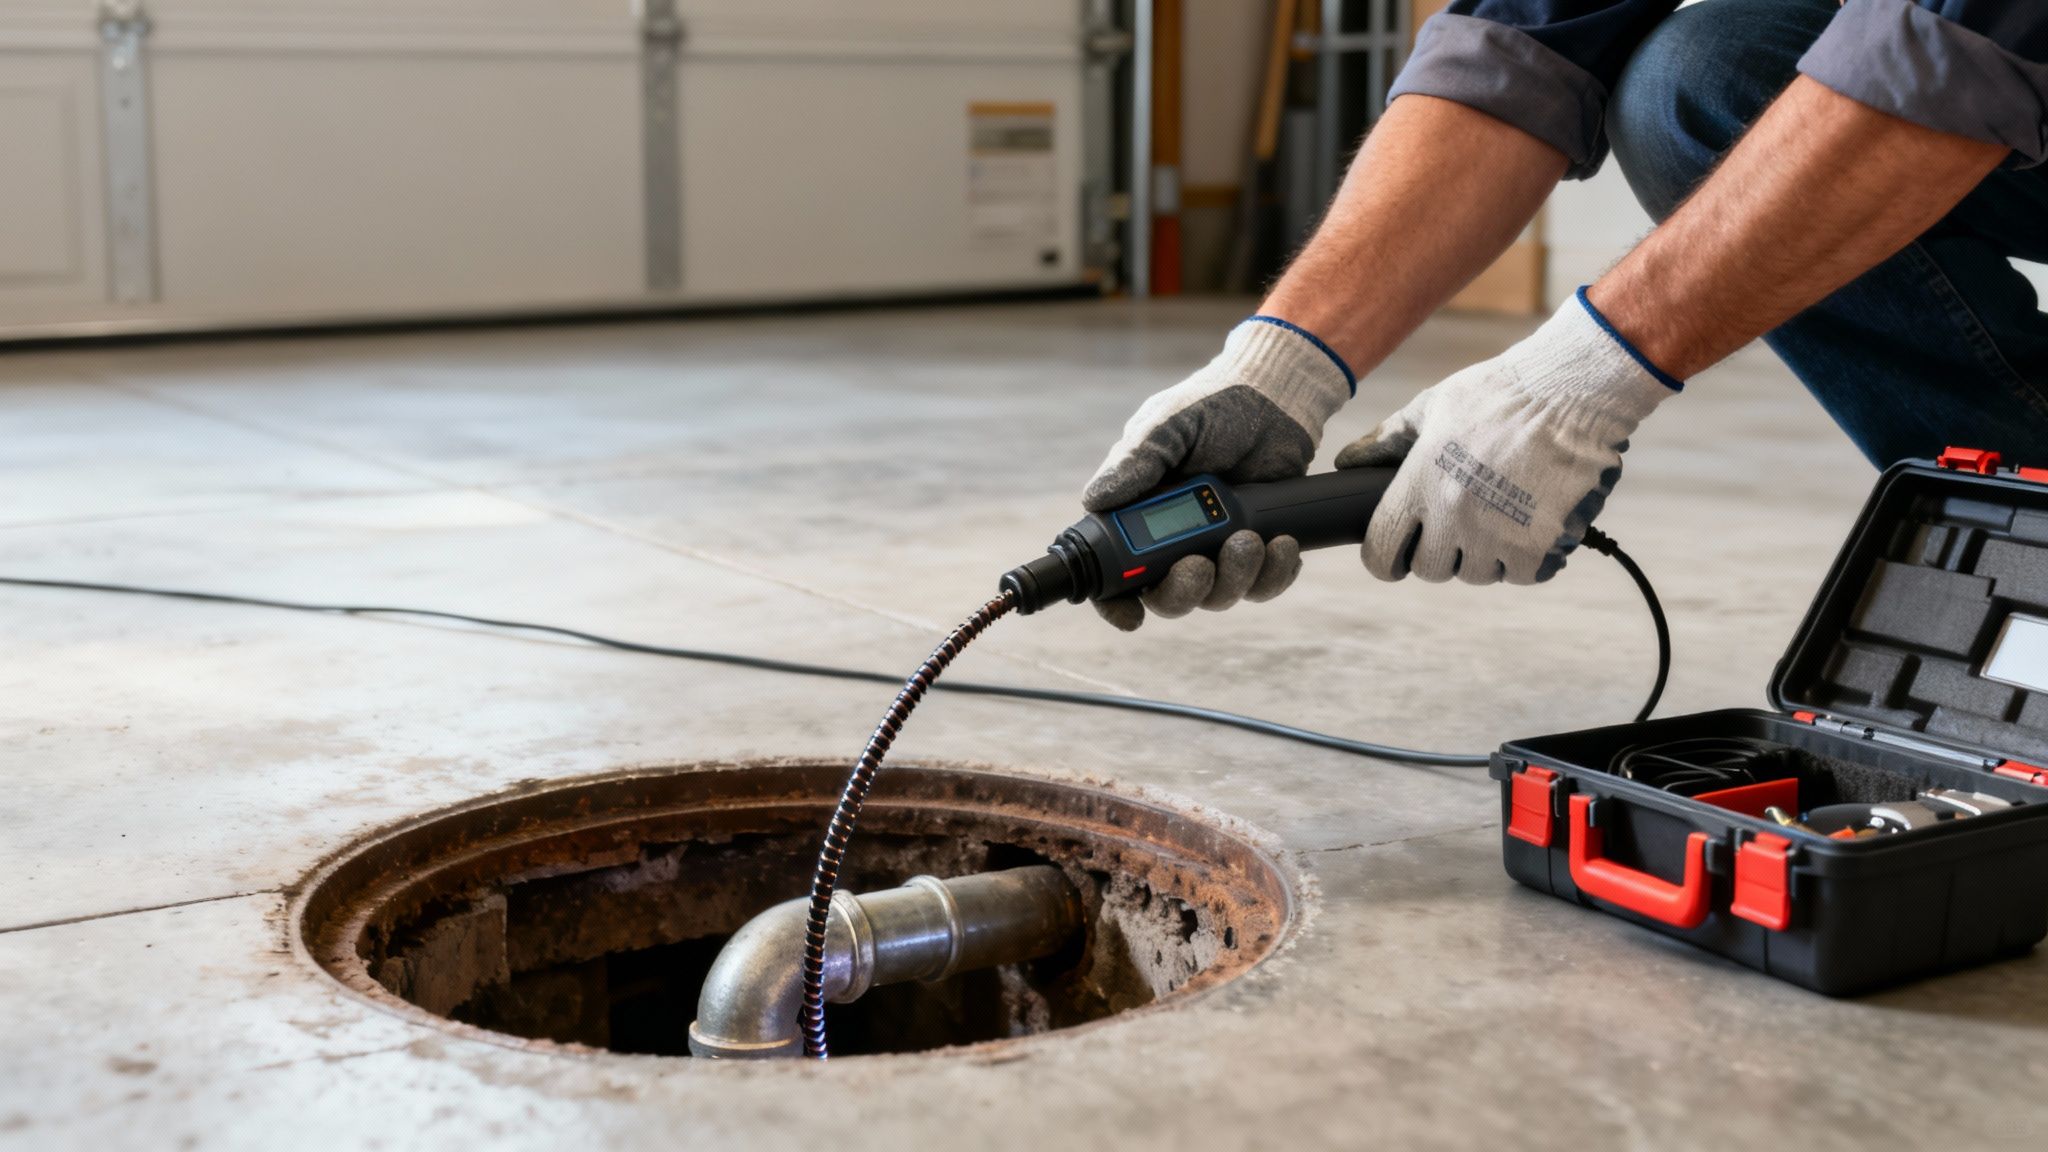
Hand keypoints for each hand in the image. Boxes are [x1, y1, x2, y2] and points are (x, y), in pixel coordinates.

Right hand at [1083, 317, 1353, 629]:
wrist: (1277, 397)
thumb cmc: (1213, 405)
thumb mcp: (1167, 427)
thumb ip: (1135, 463)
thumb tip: (1094, 500)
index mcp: (1139, 515)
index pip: (1115, 575)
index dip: (1115, 603)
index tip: (1131, 617)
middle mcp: (1175, 540)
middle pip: (1169, 597)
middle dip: (1184, 591)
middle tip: (1200, 564)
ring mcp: (1218, 546)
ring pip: (1219, 595)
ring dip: (1235, 577)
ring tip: (1249, 538)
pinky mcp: (1260, 546)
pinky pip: (1264, 584)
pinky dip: (1274, 573)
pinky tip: (1282, 543)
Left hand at [1335, 290, 1679, 584]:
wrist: (1570, 390)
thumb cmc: (1497, 393)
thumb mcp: (1431, 407)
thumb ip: (1386, 440)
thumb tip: (1348, 463)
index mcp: (1419, 485)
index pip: (1381, 551)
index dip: (1384, 559)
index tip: (1394, 555)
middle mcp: (1453, 517)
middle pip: (1430, 569)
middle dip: (1438, 554)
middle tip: (1455, 529)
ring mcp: (1496, 534)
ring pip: (1476, 574)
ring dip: (1482, 556)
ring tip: (1496, 520)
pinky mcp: (1539, 544)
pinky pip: (1520, 574)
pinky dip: (1523, 559)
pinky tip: (1528, 528)